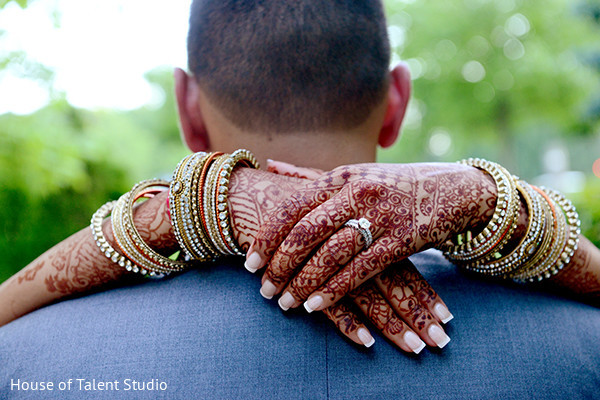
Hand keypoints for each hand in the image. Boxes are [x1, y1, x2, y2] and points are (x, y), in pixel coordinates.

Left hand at [246, 161, 493, 313]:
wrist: (452, 189)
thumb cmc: (392, 184)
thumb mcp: (352, 173)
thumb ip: (310, 175)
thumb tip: (269, 166)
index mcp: (340, 176)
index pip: (292, 207)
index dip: (267, 237)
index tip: (250, 262)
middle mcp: (356, 192)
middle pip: (306, 233)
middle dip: (280, 266)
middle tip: (264, 289)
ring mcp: (380, 216)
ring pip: (330, 255)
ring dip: (303, 283)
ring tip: (286, 303)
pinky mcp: (401, 241)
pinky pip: (359, 271)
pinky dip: (334, 290)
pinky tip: (315, 306)